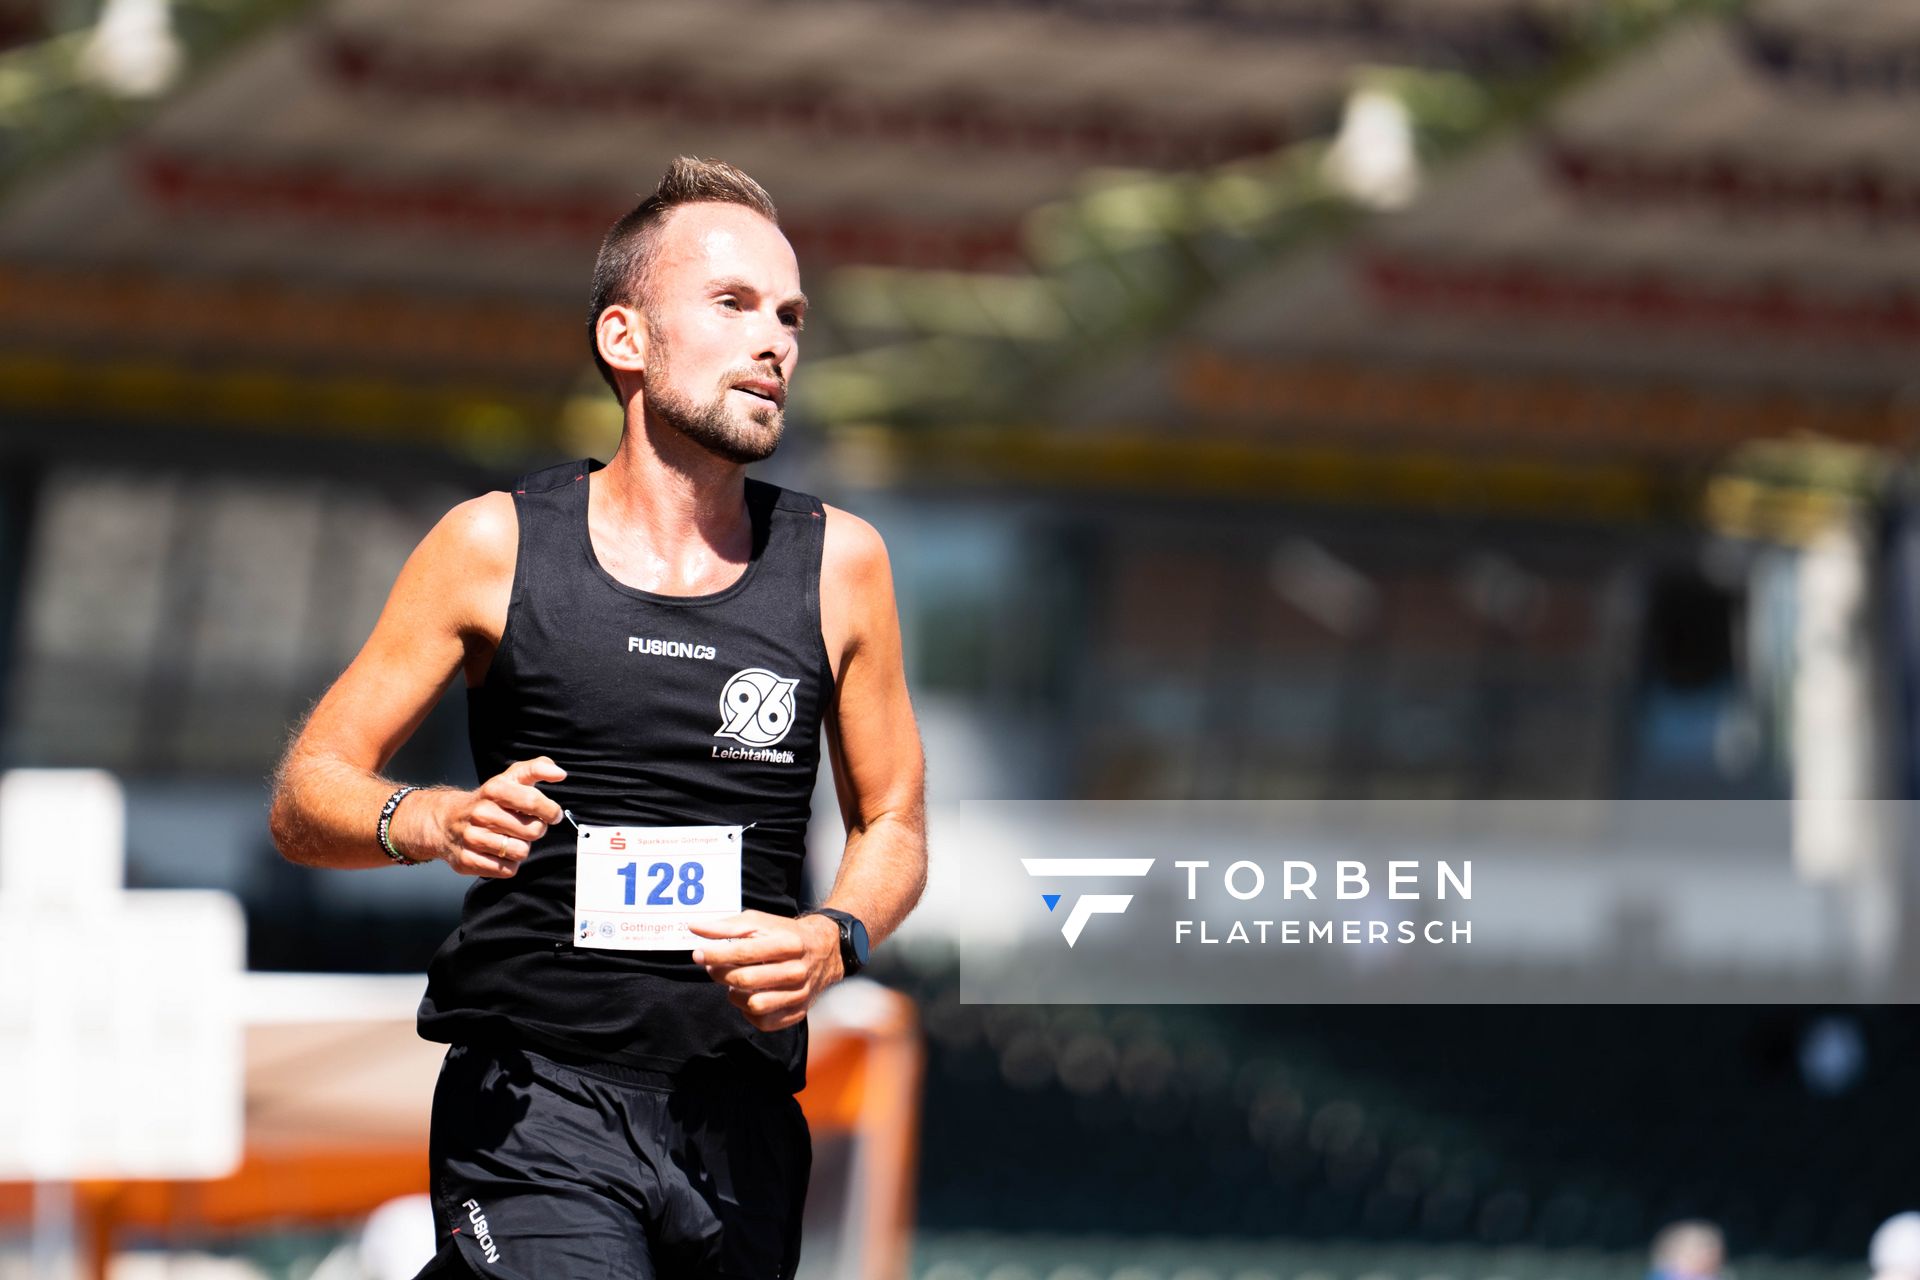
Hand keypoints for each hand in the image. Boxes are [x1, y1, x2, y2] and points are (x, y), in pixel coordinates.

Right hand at [397, 756, 565, 877]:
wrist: (446, 821)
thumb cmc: (488, 801)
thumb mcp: (509, 778)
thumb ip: (537, 768)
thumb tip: (560, 774)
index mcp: (494, 789)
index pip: (533, 801)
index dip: (550, 810)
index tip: (552, 814)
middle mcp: (481, 812)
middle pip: (533, 831)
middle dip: (536, 830)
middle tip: (525, 826)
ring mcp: (472, 838)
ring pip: (521, 851)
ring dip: (521, 847)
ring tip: (509, 838)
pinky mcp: (468, 860)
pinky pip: (508, 870)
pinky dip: (509, 863)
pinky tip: (498, 851)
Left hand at [689, 911, 842, 1031]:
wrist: (825, 950)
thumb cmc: (785, 934)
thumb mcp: (759, 922)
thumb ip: (726, 926)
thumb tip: (694, 927)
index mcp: (788, 944)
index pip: (744, 953)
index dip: (715, 954)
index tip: (698, 953)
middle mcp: (797, 971)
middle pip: (745, 980)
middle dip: (720, 973)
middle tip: (712, 967)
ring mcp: (799, 994)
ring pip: (753, 1004)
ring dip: (734, 994)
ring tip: (734, 982)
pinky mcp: (797, 1012)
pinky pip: (763, 1021)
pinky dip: (748, 1011)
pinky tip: (749, 994)